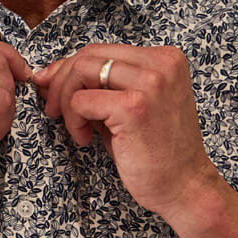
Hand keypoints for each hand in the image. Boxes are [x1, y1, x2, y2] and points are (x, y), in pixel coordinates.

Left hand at [32, 44, 220, 218]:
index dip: (70, 68)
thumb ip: (102, 86)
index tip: (52, 87)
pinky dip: (74, 120)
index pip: (102, 50)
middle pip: (89, 55)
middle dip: (61, 81)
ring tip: (75, 128)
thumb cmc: (156, 152)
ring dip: (65, 100)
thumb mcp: (131, 106)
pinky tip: (85, 139)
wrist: (184, 187)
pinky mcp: (134, 107)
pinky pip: (80, 101)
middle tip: (53, 110)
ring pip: (81, 71)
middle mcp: (161, 64)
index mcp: (165, 58)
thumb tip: (52, 73)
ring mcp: (149, 83)